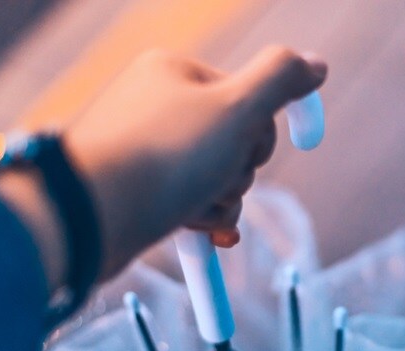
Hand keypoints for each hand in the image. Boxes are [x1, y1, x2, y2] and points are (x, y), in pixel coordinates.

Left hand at [59, 47, 326, 278]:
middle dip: (237, 173)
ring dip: (220, 201)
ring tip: (191, 207)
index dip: (263, 132)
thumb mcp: (237, 108)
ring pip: (217, 178)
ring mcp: (148, 151)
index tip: (265, 150)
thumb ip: (281, 78)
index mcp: (177, 73)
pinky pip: (192, 203)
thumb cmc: (163, 158)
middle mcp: (159, 106)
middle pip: (237, 142)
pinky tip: (203, 232)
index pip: (251, 98)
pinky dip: (203, 218)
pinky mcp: (140, 192)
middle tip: (213, 177)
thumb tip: (315, 64)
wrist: (89, 218)